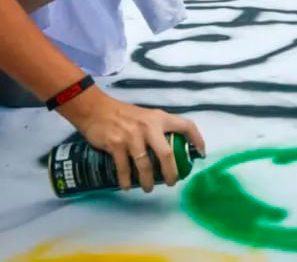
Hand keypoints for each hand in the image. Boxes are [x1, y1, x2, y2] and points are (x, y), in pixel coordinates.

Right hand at [62, 87, 204, 191]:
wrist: (95, 108)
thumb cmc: (123, 114)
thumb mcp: (145, 116)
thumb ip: (157, 129)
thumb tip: (170, 150)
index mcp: (159, 117)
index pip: (185, 125)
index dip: (197, 139)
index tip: (201, 154)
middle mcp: (148, 126)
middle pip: (167, 154)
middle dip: (171, 173)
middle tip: (171, 182)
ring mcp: (132, 136)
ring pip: (145, 165)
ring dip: (147, 181)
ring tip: (148, 188)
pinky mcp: (116, 144)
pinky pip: (124, 169)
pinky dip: (126, 181)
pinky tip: (127, 186)